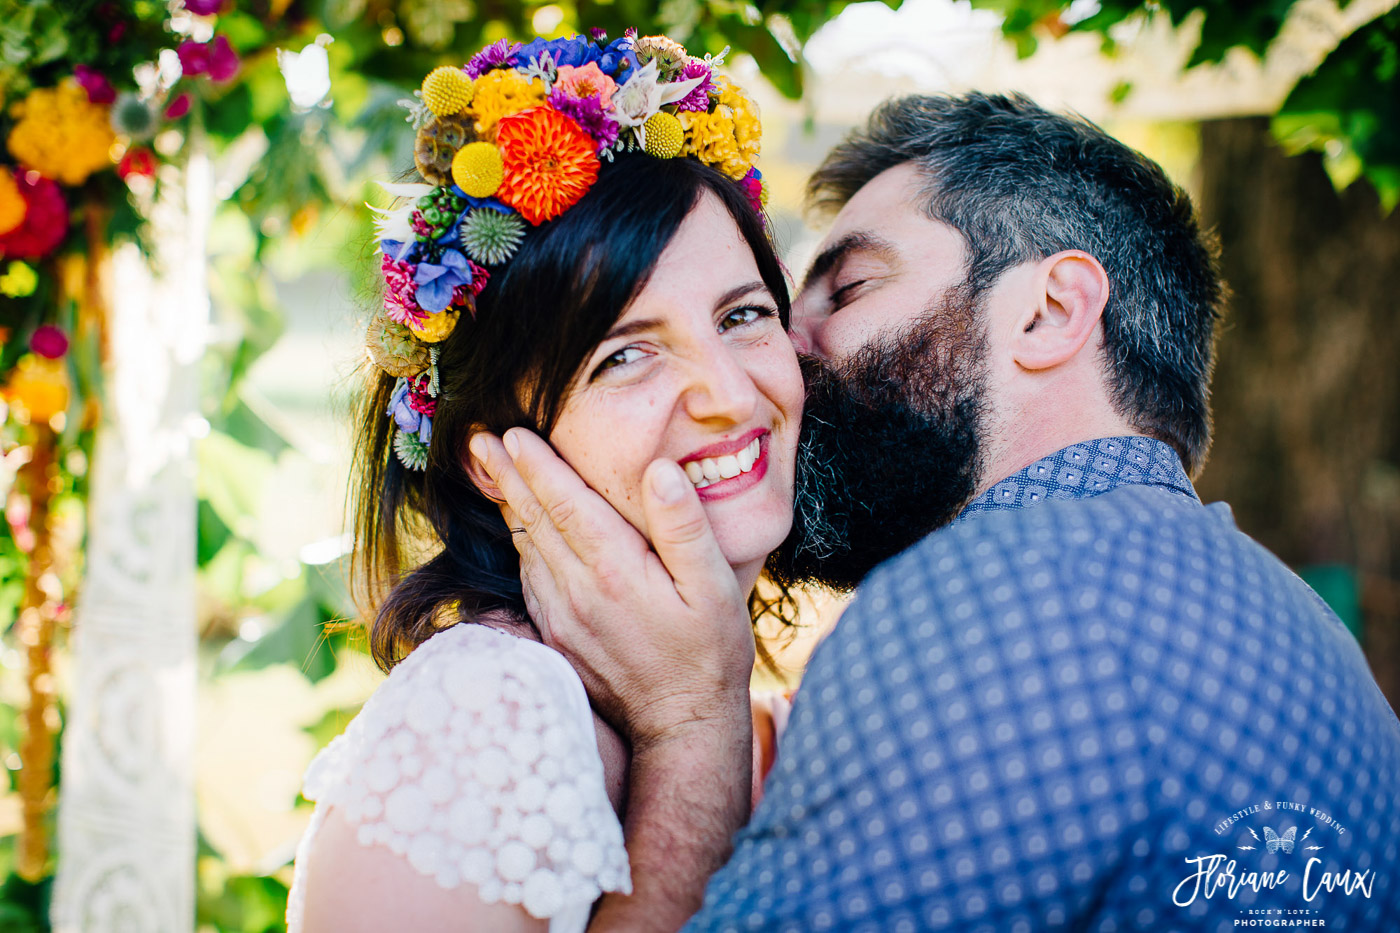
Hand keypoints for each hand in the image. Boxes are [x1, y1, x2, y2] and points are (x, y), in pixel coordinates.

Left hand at [469, 428, 755, 748]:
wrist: (683, 724)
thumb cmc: (709, 652)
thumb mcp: (715, 585)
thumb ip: (683, 526)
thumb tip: (659, 471)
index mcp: (614, 569)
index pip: (564, 502)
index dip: (537, 464)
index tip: (513, 434)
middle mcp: (578, 590)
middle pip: (533, 520)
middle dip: (507, 476)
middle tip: (479, 441)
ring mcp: (562, 617)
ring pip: (526, 550)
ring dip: (510, 508)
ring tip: (494, 474)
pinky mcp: (559, 638)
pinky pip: (531, 581)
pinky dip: (522, 548)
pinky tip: (521, 534)